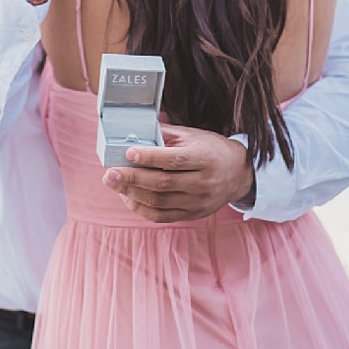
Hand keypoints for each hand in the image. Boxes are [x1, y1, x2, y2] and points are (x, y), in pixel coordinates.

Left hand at [101, 124, 255, 222]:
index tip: (128, 152)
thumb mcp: (194, 136)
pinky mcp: (192, 215)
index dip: (150, 157)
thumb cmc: (212, 150)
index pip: (175, 159)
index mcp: (206, 158)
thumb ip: (166, 134)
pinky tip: (128, 197)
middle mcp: (204, 182)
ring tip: (114, 183)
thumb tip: (136, 132)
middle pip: (163, 184)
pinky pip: (161, 216)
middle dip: (132, 179)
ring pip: (160, 202)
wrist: (238, 174)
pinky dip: (141, 208)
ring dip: (132, 194)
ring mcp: (198, 202)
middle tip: (110, 173)